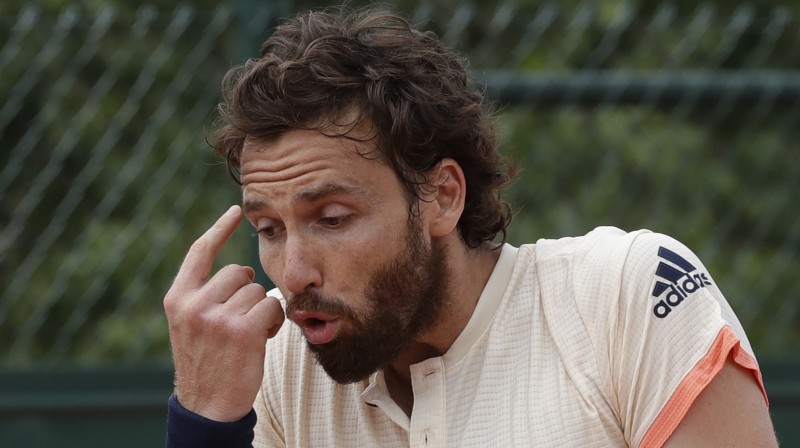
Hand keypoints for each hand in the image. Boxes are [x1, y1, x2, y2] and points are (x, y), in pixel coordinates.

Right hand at [164, 205, 284, 421]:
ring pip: (258, 291)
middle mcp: (193, 304)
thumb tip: (243, 271)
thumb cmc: (207, 362)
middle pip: (239, 272)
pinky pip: (271, 307)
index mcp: (177, 299)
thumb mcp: (192, 325)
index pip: (200, 252)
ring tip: (249, 334)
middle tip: (241, 321)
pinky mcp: (241, 331)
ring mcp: (216, 317)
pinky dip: (273, 322)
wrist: (207, 406)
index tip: (235, 209)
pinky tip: (262, 339)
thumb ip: (206, 295)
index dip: (219, 228)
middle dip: (248, 293)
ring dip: (262, 310)